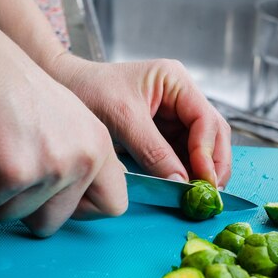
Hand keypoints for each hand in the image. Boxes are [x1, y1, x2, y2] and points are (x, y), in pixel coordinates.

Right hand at [0, 35, 127, 236]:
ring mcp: (52, 166)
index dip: (80, 210)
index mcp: (100, 147)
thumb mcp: (68, 123)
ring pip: (16, 215)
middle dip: (25, 206)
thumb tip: (76, 207)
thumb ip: (79, 161)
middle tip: (12, 171)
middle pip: (55, 221)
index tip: (58, 199)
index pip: (114, 205)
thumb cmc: (12, 92)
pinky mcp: (14, 171)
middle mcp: (83, 158)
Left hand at [52, 55, 231, 188]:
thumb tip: (181, 182)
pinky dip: (188, 173)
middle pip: (213, 134)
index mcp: (176, 81)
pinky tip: (185, 189)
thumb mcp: (123, 119)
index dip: (208, 152)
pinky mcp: (164, 134)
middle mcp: (181, 98)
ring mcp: (175, 117)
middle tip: (209, 193)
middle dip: (213, 164)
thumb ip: (154, 151)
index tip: (203, 179)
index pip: (207, 120)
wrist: (64, 88)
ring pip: (203, 148)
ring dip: (203, 172)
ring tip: (199, 195)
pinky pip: (185, 156)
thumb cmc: (88, 90)